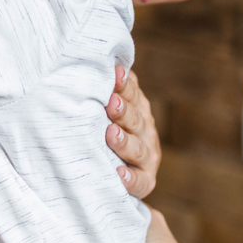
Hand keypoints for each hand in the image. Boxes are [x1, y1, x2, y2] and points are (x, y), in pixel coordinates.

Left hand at [105, 67, 160, 198]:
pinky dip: (130, 179)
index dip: (124, 84)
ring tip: (111, 135)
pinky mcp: (145, 181)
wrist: (116, 168)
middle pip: (136, 119)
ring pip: (138, 148)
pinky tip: (119, 174)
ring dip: (125, 142)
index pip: (132, 94)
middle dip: (124, 111)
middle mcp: (144, 130)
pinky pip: (140, 182)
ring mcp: (146, 156)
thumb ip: (107, 88)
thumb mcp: (108, 107)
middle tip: (111, 103)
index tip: (114, 74)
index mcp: (137, 108)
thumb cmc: (103, 127)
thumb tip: (96, 60)